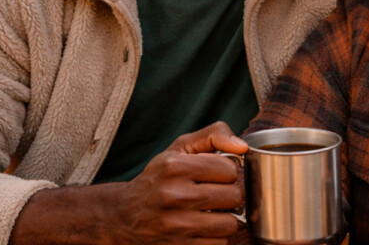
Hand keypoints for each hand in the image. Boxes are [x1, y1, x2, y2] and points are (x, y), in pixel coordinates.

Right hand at [114, 121, 248, 242]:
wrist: (125, 215)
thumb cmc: (159, 177)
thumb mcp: (180, 148)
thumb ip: (214, 135)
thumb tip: (243, 147)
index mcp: (175, 166)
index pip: (229, 169)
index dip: (225, 172)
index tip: (214, 175)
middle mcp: (174, 195)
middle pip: (234, 196)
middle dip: (228, 195)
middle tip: (213, 194)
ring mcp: (176, 225)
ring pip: (230, 223)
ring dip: (224, 218)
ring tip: (209, 212)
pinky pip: (220, 243)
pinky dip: (215, 237)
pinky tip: (201, 228)